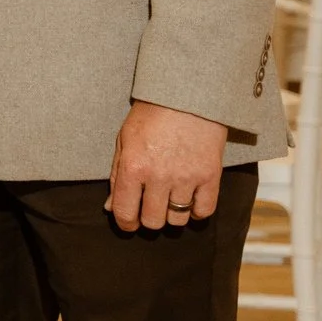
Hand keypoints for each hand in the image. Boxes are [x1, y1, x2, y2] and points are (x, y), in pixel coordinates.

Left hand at [107, 101, 229, 230]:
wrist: (187, 97)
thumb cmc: (150, 116)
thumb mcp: (124, 141)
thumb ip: (116, 176)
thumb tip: (111, 208)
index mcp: (132, 167)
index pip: (125, 212)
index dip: (125, 223)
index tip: (128, 223)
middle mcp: (159, 177)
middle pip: (152, 221)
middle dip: (147, 219)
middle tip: (149, 208)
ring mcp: (186, 178)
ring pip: (177, 219)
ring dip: (171, 215)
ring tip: (168, 200)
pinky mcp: (210, 177)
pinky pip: (203, 211)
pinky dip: (196, 212)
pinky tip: (189, 201)